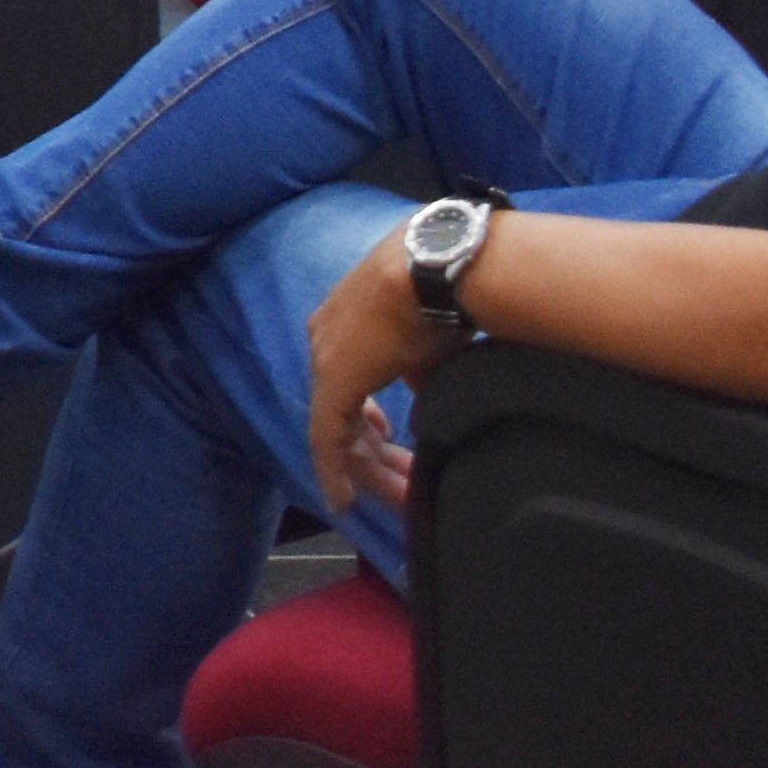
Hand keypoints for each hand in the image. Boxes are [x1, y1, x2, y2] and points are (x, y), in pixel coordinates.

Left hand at [304, 225, 438, 522]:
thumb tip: (426, 401)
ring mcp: (327, 364)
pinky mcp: (333, 383)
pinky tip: (344, 499)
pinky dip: (335, 471)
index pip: (351, 387)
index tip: (389, 444)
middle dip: (376, 455)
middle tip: (403, 488)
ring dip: (370, 469)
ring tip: (398, 498)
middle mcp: (326, 344)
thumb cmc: (440, 296)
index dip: (369, 422)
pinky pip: (328, 438)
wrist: (433, 268)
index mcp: (346, 329)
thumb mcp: (427, 343)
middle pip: (345, 413)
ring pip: (340, 431)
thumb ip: (417, 374)